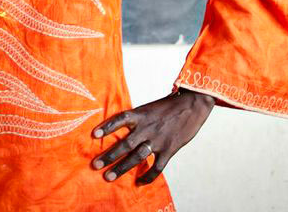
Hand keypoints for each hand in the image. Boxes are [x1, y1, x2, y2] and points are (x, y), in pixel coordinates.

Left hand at [90, 88, 213, 185]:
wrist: (192, 105)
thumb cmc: (168, 106)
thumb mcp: (149, 108)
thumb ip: (137, 119)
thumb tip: (121, 128)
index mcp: (141, 114)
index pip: (120, 119)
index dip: (107, 126)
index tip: (94, 135)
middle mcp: (147, 128)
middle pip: (125, 144)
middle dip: (109, 156)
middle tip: (95, 165)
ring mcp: (158, 140)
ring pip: (137, 157)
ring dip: (122, 168)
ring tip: (108, 176)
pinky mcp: (169, 149)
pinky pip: (157, 167)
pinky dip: (148, 176)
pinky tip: (139, 182)